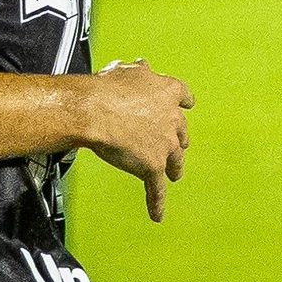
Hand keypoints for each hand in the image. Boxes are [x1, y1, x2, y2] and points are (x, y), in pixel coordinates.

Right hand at [80, 58, 192, 222]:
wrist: (94, 110)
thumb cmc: (106, 88)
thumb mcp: (124, 71)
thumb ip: (137, 71)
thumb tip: (143, 66)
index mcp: (167, 93)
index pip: (183, 96)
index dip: (183, 102)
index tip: (187, 105)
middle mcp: (172, 119)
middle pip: (181, 132)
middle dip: (178, 139)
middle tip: (176, 145)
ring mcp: (164, 145)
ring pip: (175, 160)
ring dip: (175, 167)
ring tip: (175, 174)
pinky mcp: (153, 166)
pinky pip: (156, 189)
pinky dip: (156, 203)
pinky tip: (157, 215)